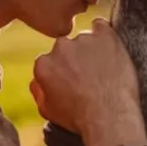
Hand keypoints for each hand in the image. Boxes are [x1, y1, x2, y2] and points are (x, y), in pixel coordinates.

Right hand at [30, 18, 140, 135]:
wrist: (108, 117)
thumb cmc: (79, 119)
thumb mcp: (48, 111)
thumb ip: (38, 91)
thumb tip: (36, 80)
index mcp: (44, 65)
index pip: (51, 60)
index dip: (64, 70)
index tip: (75, 79)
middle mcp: (60, 48)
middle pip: (67, 47)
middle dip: (76, 58)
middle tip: (91, 75)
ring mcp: (83, 40)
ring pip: (86, 38)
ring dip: (93, 49)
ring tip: (105, 70)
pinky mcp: (104, 36)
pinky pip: (101, 26)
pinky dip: (105, 35)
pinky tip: (110, 49)